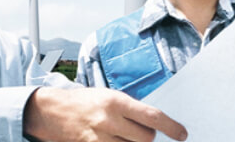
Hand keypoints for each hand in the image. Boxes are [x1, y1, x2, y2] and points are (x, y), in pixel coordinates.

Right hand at [23, 87, 186, 141]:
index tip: (182, 134)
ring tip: (127, 137)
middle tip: (144, 133)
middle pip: (145, 138)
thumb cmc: (86, 101)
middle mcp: (108, 119)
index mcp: (116, 101)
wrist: (53, 111)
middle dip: (149, 138)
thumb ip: (131, 109)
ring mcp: (98, 137)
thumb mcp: (110, 96)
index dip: (171, 127)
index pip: (152, 116)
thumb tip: (155, 122)